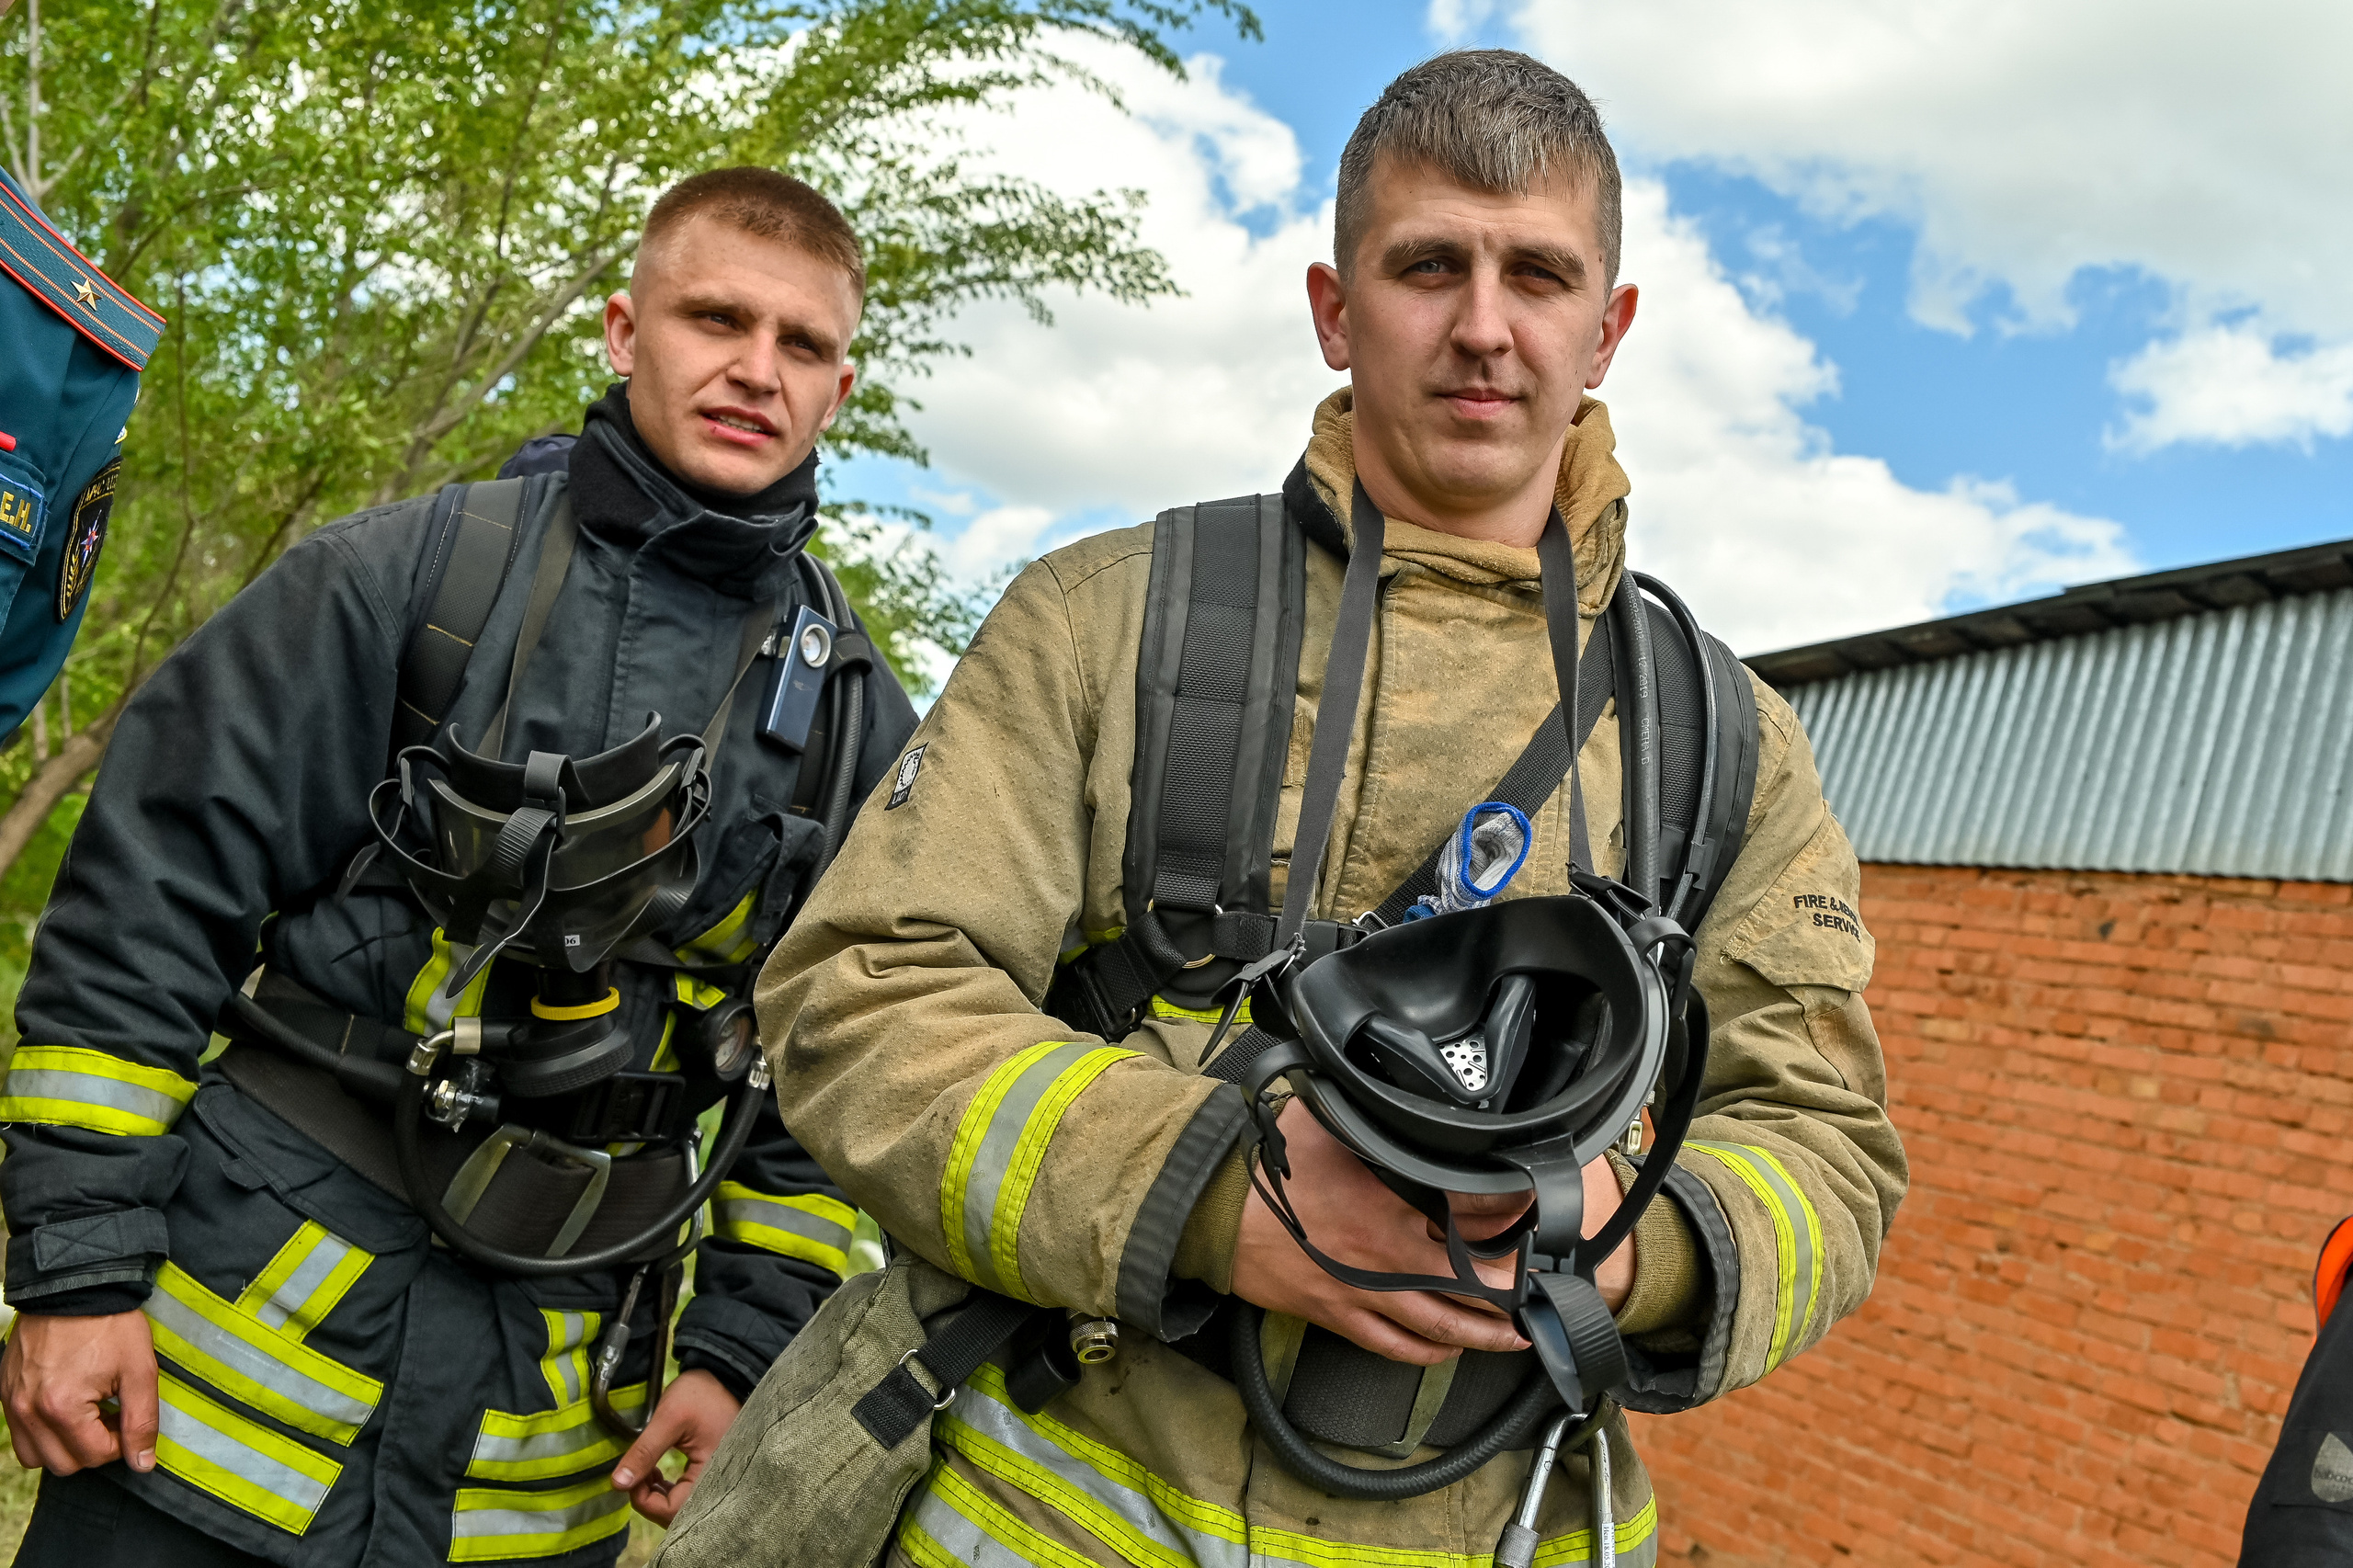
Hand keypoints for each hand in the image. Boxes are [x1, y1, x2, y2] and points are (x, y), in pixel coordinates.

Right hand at [1, 1310, 159, 1474]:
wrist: (75, 1287)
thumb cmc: (109, 1324)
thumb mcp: (139, 1370)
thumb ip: (142, 1421)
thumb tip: (142, 1464)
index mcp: (61, 1408)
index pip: (95, 1456)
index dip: (120, 1441)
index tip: (126, 1415)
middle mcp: (28, 1411)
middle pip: (64, 1464)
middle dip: (93, 1448)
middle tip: (109, 1414)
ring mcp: (12, 1402)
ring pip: (36, 1457)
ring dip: (65, 1446)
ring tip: (87, 1414)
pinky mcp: (5, 1392)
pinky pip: (20, 1434)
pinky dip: (43, 1432)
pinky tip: (66, 1407)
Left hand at [608, 1368, 739, 1525]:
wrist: (726, 1375)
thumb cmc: (702, 1394)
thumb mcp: (669, 1419)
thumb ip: (644, 1452)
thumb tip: (618, 1484)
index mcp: (712, 1475)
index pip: (672, 1511)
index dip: (643, 1500)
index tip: (630, 1477)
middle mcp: (718, 1483)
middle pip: (677, 1514)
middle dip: (649, 1500)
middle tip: (636, 1475)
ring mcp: (716, 1479)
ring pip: (680, 1507)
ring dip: (657, 1496)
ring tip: (645, 1473)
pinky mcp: (712, 1472)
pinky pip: (688, 1494)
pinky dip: (668, 1490)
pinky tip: (657, 1473)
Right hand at [1229, 1101, 1637, 1363]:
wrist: (1216, 1209)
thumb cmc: (1270, 1163)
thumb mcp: (1333, 1121)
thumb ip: (1378, 1119)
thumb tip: (1407, 1101)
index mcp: (1392, 1203)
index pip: (1472, 1219)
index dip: (1512, 1222)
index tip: (1536, 1217)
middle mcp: (1388, 1257)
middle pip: (1469, 1286)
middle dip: (1510, 1293)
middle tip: (1540, 1291)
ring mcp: (1365, 1293)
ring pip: (1440, 1327)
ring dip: (1484, 1334)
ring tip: (1515, 1335)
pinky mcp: (1338, 1315)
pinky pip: (1394, 1346)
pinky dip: (1427, 1353)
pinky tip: (1448, 1350)